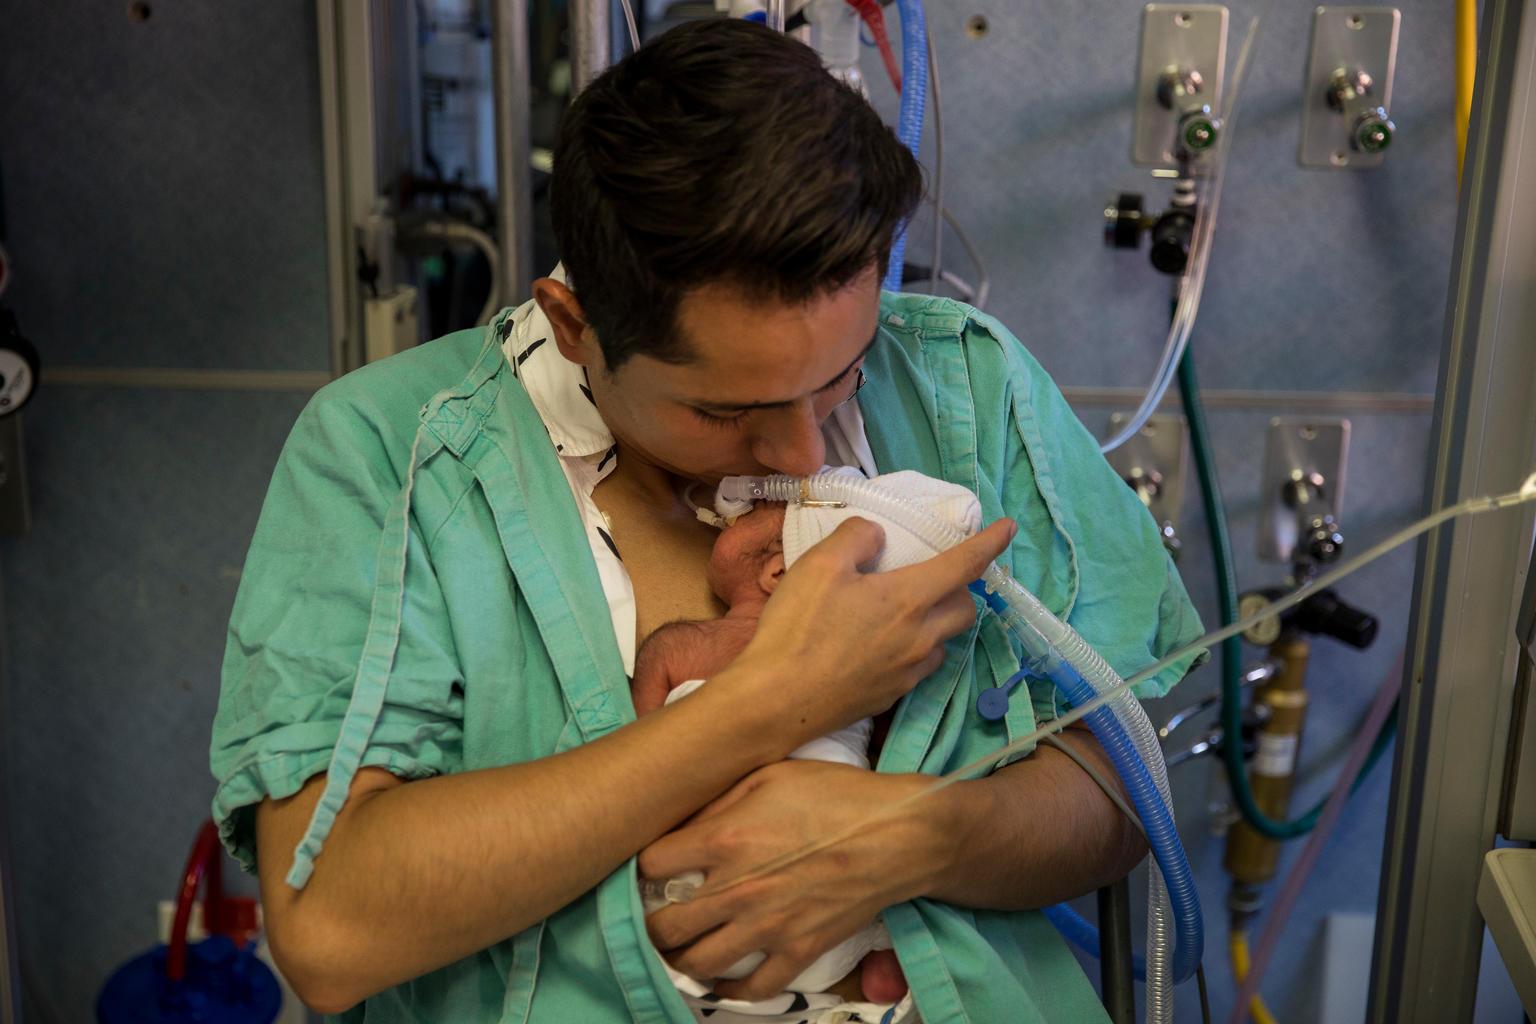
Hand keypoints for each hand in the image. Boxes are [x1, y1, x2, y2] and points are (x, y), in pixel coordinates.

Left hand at [638, 760, 951, 1001]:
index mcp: (724, 839)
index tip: (650, 868)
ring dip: (680, 959)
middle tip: (655, 916)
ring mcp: (768, 926)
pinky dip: (730, 989)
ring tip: (678, 950)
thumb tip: (681, 822)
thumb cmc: (835, 794)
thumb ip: (719, 800)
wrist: (898, 833)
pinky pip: (753, 988)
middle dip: (651, 923)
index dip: (644, 866)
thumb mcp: (770, 774)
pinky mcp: (798, 951)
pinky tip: (722, 979)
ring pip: (698, 963)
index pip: (651, 864)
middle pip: (664, 926)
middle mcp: (737, 889)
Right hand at [728, 516, 1015, 741]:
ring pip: (944, 641)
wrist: (776, 700)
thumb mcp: (819, 563)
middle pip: (966, 608)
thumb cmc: (797, 628)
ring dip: (937, 622)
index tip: (1008, 527)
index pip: (965, 564)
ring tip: (905, 614)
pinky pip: (920, 667)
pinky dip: (915, 649)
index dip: (990, 542)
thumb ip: (857, 537)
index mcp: (909, 598)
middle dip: (962, 589)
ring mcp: (909, 672)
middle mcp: (920, 637)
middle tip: (937, 576)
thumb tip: (878, 537)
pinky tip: (882, 646)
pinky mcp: (892, 696)